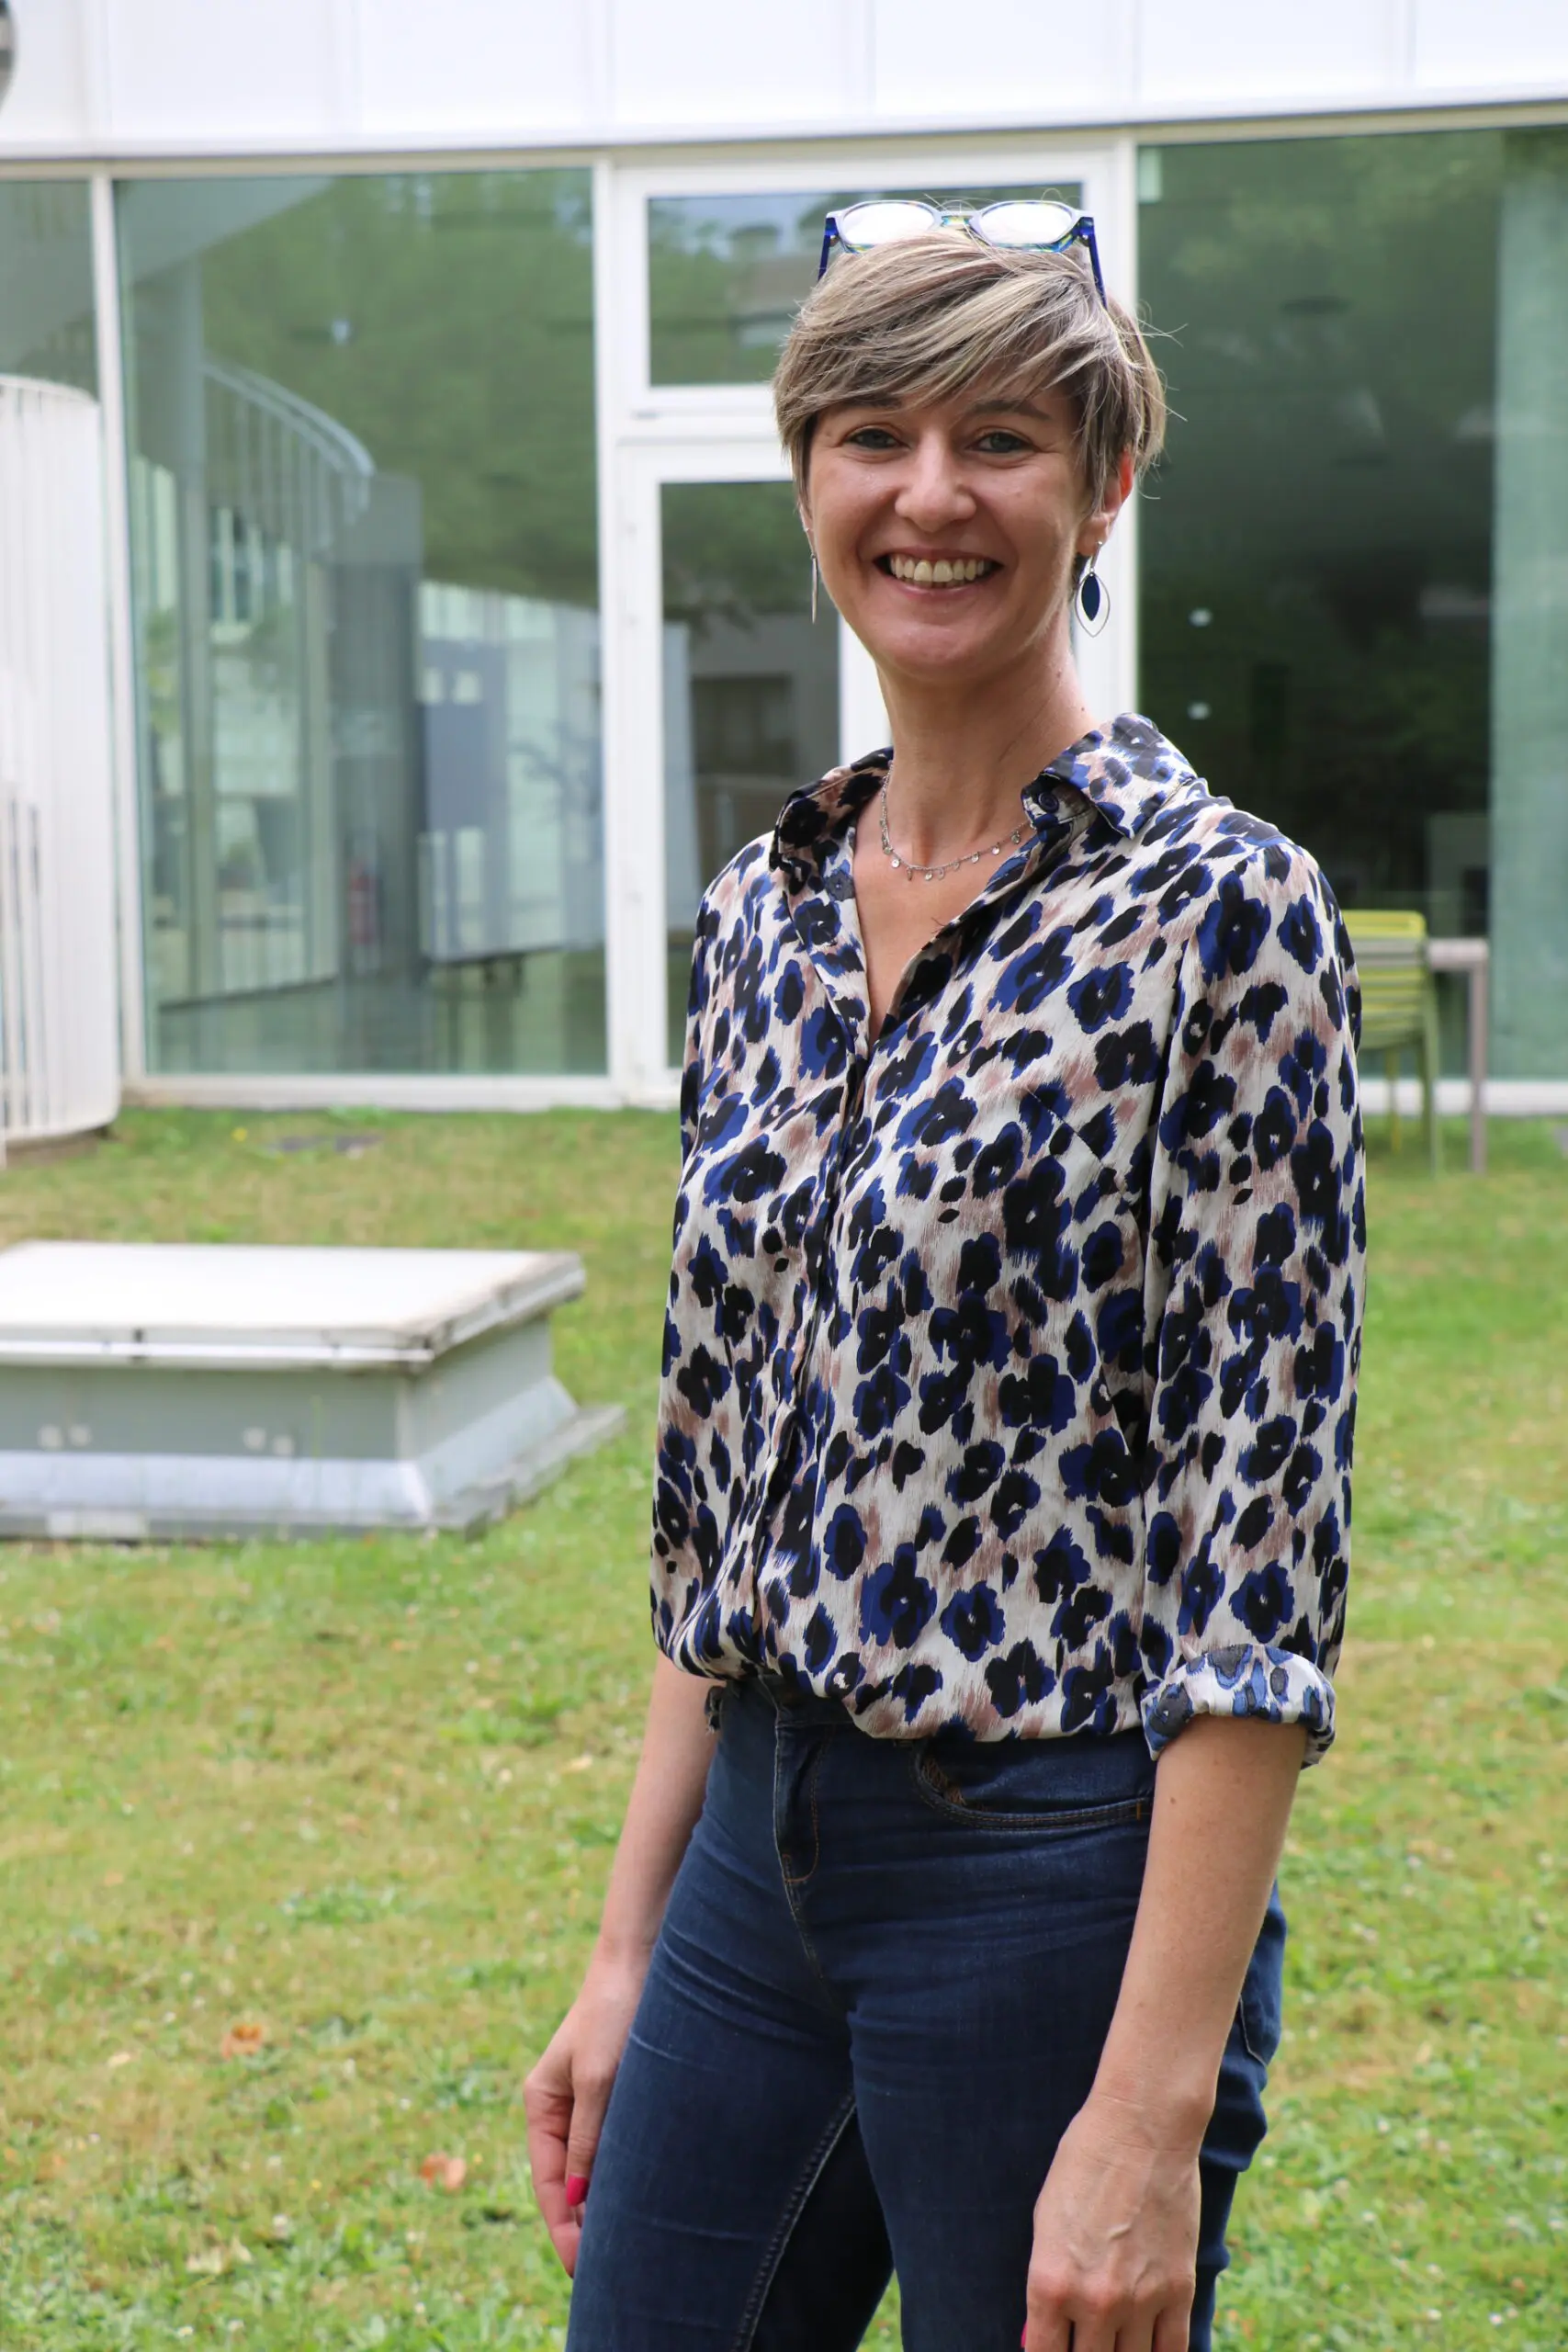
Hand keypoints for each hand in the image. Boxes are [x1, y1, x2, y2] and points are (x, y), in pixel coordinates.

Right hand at [523, 1949, 646, 2275]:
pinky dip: (620, 2172)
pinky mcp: (617, 2093)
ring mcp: (589, 2101)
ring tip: (621, 2244)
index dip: (563, 2226)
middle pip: (568, 2180)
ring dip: (604, 2200)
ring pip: (592, 2165)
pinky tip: (638, 2196)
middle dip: (582, 2223)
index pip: (549, 2181)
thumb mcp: (598, 2080)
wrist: (641, 1959)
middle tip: (603, 2268)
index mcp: (541, 2104)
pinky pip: (613, 2145)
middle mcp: (561, 2107)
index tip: (581, 2263)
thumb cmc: (612, 2013)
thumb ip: (588, 2139)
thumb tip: (580, 2199)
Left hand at [1022, 2090, 1200, 2351]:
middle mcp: (1094, 2302)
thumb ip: (1048, 2283)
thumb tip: (1045, 2330)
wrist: (1142, 2129)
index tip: (1052, 2350)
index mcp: (1051, 2283)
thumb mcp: (1046, 2223)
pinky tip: (1148, 2347)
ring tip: (1113, 2339)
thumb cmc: (1084, 2165)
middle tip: (1084, 2339)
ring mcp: (1141, 2301)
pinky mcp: (1180, 2291)